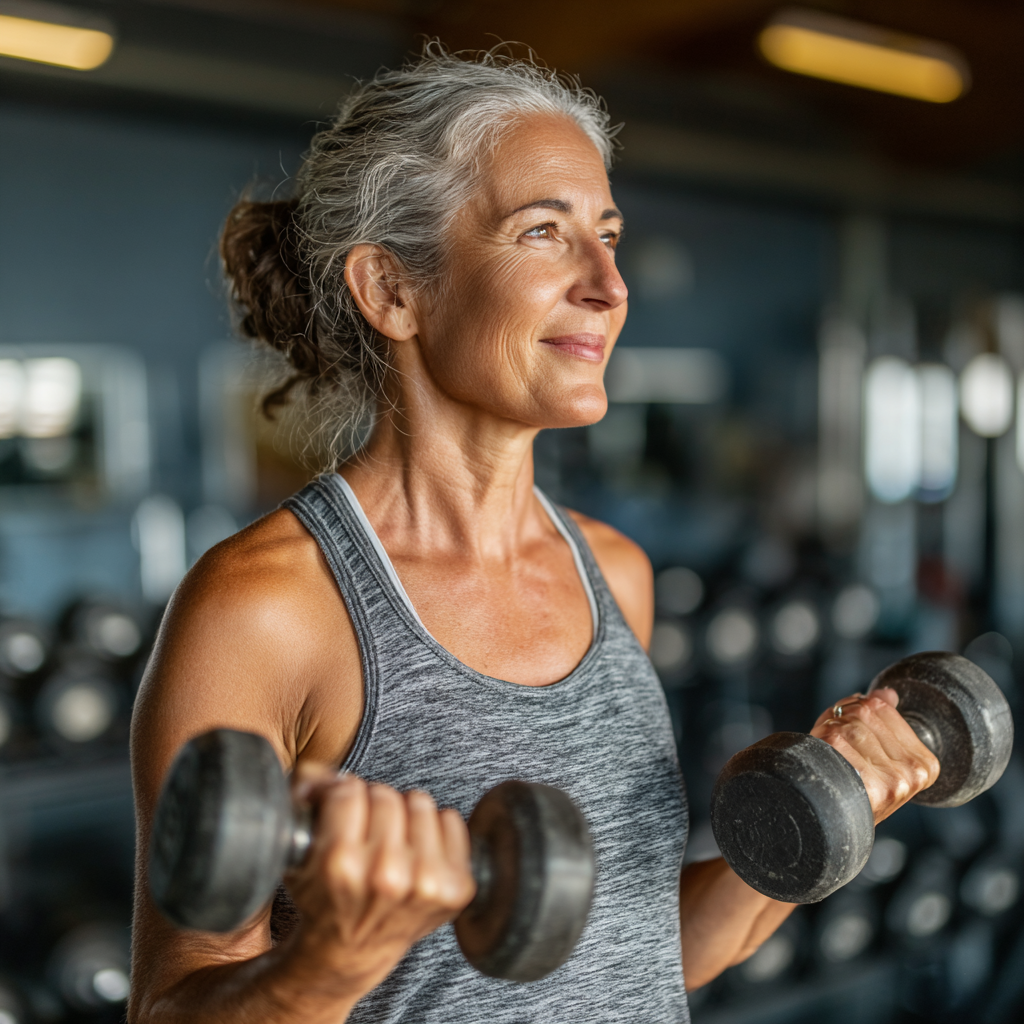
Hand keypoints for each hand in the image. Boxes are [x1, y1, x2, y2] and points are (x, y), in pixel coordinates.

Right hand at [280, 764, 474, 1003]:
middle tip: (366, 830)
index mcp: (341, 864)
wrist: (351, 951)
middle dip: (372, 805)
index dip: (341, 796)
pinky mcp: (455, 888)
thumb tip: (321, 773)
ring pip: (420, 802)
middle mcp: (387, 875)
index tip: (340, 810)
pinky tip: (417, 851)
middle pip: (386, 795)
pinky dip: (435, 829)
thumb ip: (302, 795)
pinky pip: (451, 820)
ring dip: (405, 814)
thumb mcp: (297, 851)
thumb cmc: (324, 896)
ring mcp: (426, 883)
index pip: (349, 790)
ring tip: (392, 840)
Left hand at [810, 688, 939, 823]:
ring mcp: (895, 780)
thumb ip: (880, 719)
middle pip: (864, 712)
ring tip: (830, 755)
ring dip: (828, 732)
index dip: (853, 709)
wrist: (830, 823)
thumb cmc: (850, 784)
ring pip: (848, 724)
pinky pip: (835, 738)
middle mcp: (914, 773)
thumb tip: (886, 693)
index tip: (848, 732)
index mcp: (924, 764)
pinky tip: (825, 762)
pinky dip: (820, 742)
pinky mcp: (872, 785)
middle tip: (833, 745)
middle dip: (839, 720)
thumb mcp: (872, 752)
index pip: (881, 706)